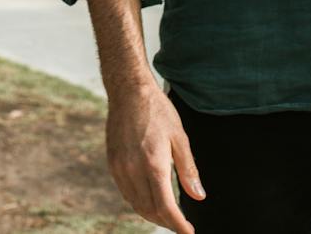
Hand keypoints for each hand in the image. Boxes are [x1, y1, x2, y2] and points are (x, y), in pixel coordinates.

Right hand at [105, 81, 204, 232]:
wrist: (128, 91)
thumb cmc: (157, 111)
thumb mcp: (180, 138)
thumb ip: (188, 170)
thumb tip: (198, 197)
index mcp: (153, 164)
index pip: (165, 207)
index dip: (178, 225)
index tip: (188, 232)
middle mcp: (133, 170)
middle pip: (150, 210)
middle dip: (166, 222)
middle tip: (181, 225)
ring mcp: (120, 167)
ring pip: (136, 204)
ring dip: (152, 215)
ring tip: (168, 216)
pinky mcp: (112, 163)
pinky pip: (126, 192)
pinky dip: (139, 202)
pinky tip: (150, 199)